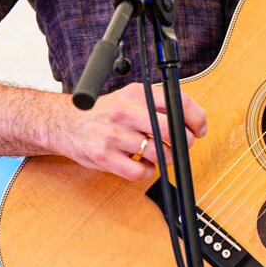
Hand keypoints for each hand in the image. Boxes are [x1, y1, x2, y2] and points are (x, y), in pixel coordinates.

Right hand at [52, 82, 207, 181]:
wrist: (66, 123)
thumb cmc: (104, 112)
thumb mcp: (131, 97)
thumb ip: (158, 103)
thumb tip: (193, 118)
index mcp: (136, 94)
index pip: (177, 102)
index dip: (196, 118)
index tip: (199, 129)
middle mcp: (125, 112)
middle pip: (171, 129)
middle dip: (184, 142)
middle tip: (182, 145)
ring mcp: (113, 135)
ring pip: (158, 153)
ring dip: (166, 158)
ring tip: (159, 155)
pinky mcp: (104, 157)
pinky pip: (139, 172)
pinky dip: (147, 172)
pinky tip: (142, 164)